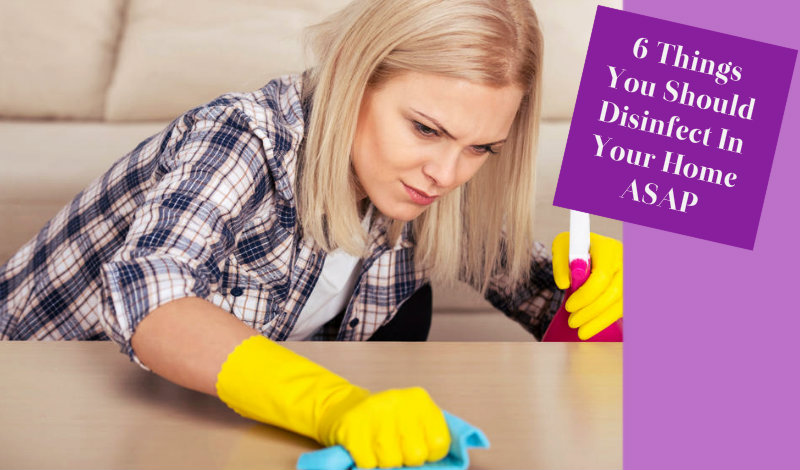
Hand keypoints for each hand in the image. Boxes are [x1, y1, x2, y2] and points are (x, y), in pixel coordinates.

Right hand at [215, 336, 449, 469]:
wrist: (341, 408)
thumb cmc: (384, 421)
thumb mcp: (412, 419)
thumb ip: (430, 436)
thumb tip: (446, 459)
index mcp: (418, 400)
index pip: (439, 444)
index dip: (429, 455)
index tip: (419, 448)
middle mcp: (398, 402)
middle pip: (415, 455)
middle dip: (405, 459)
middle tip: (395, 448)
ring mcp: (374, 414)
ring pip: (391, 462)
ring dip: (383, 462)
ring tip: (377, 447)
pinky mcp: (353, 429)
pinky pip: (368, 464)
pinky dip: (366, 463)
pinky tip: (363, 449)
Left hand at [552, 232, 622, 339]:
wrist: (592, 248)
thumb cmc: (575, 249)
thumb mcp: (562, 247)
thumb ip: (561, 264)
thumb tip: (565, 284)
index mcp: (608, 249)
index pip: (601, 277)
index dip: (585, 296)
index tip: (569, 307)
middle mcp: (624, 262)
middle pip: (613, 293)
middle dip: (591, 312)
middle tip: (572, 322)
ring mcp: (631, 276)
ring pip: (621, 305)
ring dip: (600, 321)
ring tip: (581, 331)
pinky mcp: (631, 289)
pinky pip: (623, 309)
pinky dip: (607, 320)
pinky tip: (593, 328)